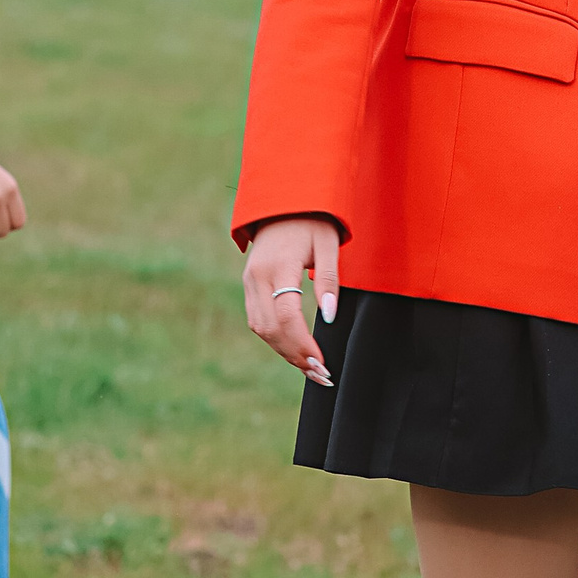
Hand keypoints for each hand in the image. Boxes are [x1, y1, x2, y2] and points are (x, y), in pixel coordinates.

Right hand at [243, 216, 339, 386]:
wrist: (282, 203)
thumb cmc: (311, 222)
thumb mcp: (328, 245)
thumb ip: (328, 281)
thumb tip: (328, 316)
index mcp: (279, 265)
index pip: (287, 314)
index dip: (303, 343)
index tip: (322, 362)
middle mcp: (257, 276)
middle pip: (271, 328)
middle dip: (295, 355)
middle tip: (321, 375)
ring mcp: (249, 282)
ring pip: (261, 329)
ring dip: (285, 352)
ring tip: (311, 370)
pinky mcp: (248, 286)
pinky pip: (258, 321)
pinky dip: (276, 340)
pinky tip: (295, 351)